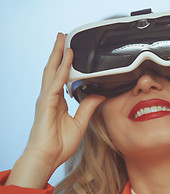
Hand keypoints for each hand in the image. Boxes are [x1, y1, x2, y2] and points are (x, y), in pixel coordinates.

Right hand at [6, 33, 104, 187]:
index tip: (71, 52)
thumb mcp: (80, 123)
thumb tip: (99, 95)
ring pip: (52, 71)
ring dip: (58, 54)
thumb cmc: (59, 144)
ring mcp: (46, 99)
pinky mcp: (46, 103)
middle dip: (58, 52)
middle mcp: (50, 97)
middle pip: (54, 69)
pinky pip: (56, 83)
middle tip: (63, 36)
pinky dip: (62, 70)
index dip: (65, 63)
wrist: (47, 158)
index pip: (61, 77)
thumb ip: (88, 107)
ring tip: (62, 40)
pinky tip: (67, 59)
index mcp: (57, 101)